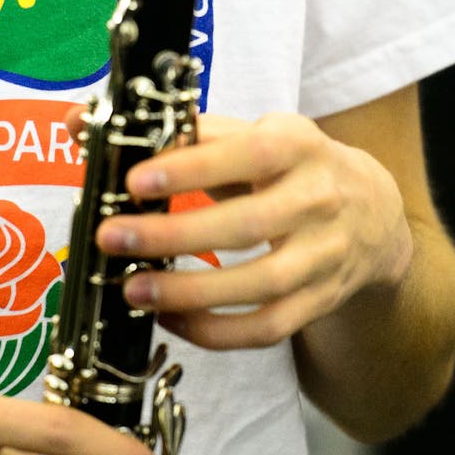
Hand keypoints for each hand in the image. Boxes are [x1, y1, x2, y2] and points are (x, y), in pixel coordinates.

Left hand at [89, 110, 413, 349]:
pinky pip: (267, 328)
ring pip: (259, 286)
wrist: (373, 211)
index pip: (247, 155)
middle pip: (248, 226)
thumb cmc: (288, 165)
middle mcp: (320, 200)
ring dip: (191, 292)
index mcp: (298, 146)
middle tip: (112, 239)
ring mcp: (324, 257)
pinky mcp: (318, 302)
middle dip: (174, 237)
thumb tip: (81, 122)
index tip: (135, 181)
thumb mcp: (248, 134)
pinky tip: (170, 319)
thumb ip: (174, 130)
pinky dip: (216, 332)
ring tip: (132, 290)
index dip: (192, 169)